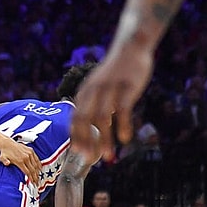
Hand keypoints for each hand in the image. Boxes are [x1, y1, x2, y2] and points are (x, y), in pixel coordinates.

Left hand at [0, 139, 41, 184]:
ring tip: (39, 177)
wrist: (7, 144)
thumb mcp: (2, 158)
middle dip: (35, 177)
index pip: (27, 172)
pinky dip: (39, 164)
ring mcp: (29, 153)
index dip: (31, 178)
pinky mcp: (31, 150)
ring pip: (36, 165)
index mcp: (19, 161)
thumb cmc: (5, 153)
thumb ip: (5, 162)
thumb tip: (7, 164)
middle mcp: (26, 157)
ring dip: (38, 172)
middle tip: (37, 183)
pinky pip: (37, 159)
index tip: (33, 183)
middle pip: (33, 170)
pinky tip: (40, 169)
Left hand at [70, 45, 154, 159]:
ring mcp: (110, 89)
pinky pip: (123, 110)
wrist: (131, 47)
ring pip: (103, 119)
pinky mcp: (127, 87)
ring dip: (105, 140)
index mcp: (84, 92)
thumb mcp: (98, 86)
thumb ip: (93, 104)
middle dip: (86, 142)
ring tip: (108, 156)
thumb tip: (94, 127)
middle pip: (85, 121)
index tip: (77, 152)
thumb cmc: (115, 72)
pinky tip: (125, 139)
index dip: (76, 136)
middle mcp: (93, 91)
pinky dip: (122, 126)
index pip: (75, 118)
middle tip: (89, 159)